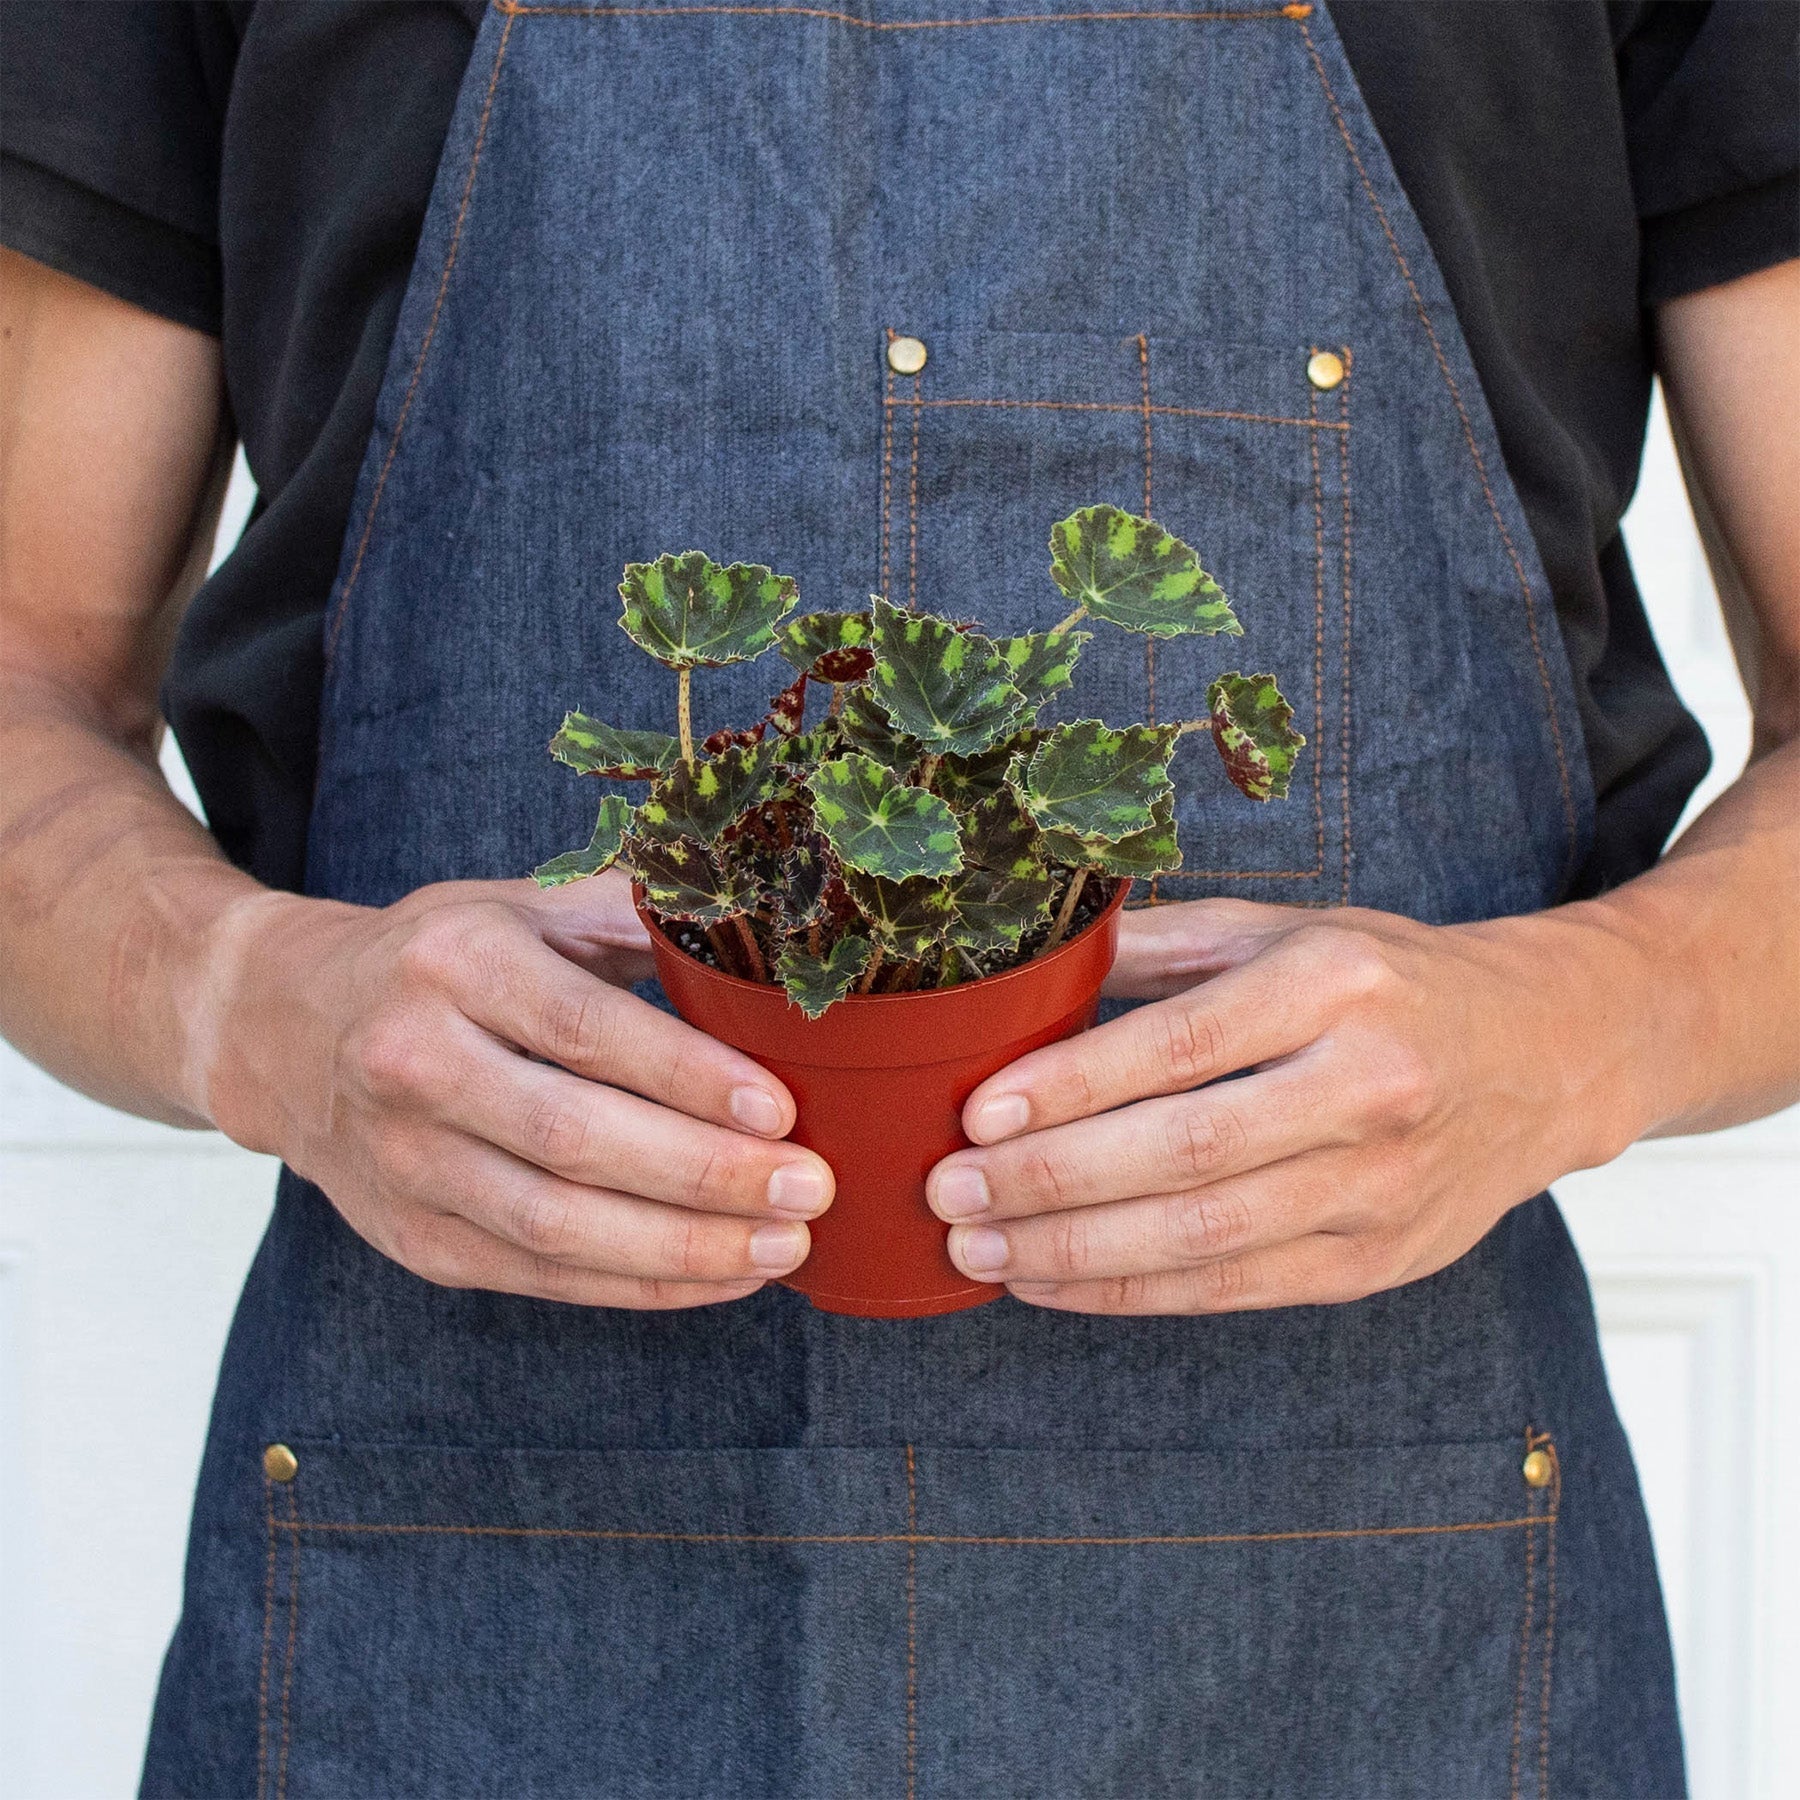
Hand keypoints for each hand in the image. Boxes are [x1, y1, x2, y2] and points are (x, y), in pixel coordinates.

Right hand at [195, 869, 833, 1307]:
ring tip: (783, 1246)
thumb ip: (630, 916)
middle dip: (705, 1175)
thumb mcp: (520, 908)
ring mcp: (405, 1161)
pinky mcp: (413, 1237)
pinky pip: (539, 1276)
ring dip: (683, 1248)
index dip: (686, 1076)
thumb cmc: (435, 962)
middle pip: (574, 1138)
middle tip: (808, 1188)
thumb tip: (756, 933)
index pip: (585, 1030)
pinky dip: (639, 1285)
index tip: (779, 1109)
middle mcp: (415, 1063)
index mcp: (455, 964)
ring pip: (555, 1225)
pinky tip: (721, 1276)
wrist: (284, 1028)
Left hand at [925, 897, 1654, 1314]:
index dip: (1071, 1088)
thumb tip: (1034, 963)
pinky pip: (1236, 1290)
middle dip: (1051, 1182)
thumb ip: (1165, 944)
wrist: (1550, 1054)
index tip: (977, 1113)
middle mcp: (1370, 1088)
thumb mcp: (1292, 931)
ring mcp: (1381, 1187)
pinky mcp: (1378, 1260)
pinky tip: (1054, 1283)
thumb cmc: (1396, 982)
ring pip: (1205, 1238)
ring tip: (979, 1248)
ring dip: (1075, 1253)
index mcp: (1338, 986)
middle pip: (1185, 1153)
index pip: (1183, 1048)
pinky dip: (1133, 1294)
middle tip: (951, 1192)